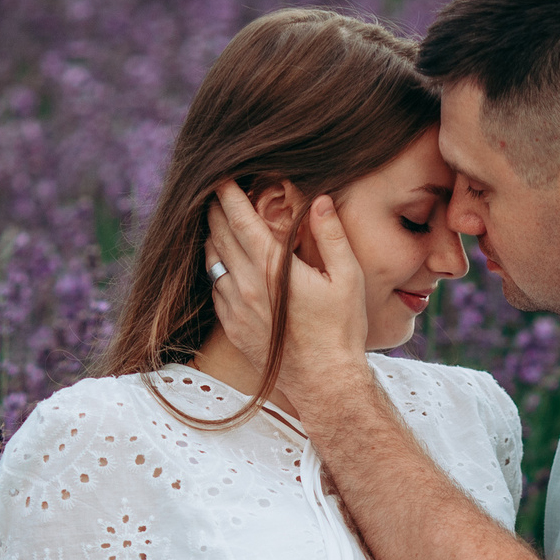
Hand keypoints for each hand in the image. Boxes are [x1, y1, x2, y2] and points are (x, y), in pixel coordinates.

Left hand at [207, 185, 371, 415]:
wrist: (325, 384)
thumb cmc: (342, 331)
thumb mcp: (347, 278)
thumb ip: (331, 235)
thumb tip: (319, 199)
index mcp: (271, 269)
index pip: (239, 219)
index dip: (227, 193)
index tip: (222, 175)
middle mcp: (246, 286)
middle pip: (218, 236)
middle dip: (215, 209)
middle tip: (216, 190)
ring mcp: (236, 309)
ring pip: (211, 262)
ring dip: (213, 238)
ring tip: (218, 223)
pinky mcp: (233, 328)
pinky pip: (215, 289)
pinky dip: (217, 270)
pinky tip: (226, 265)